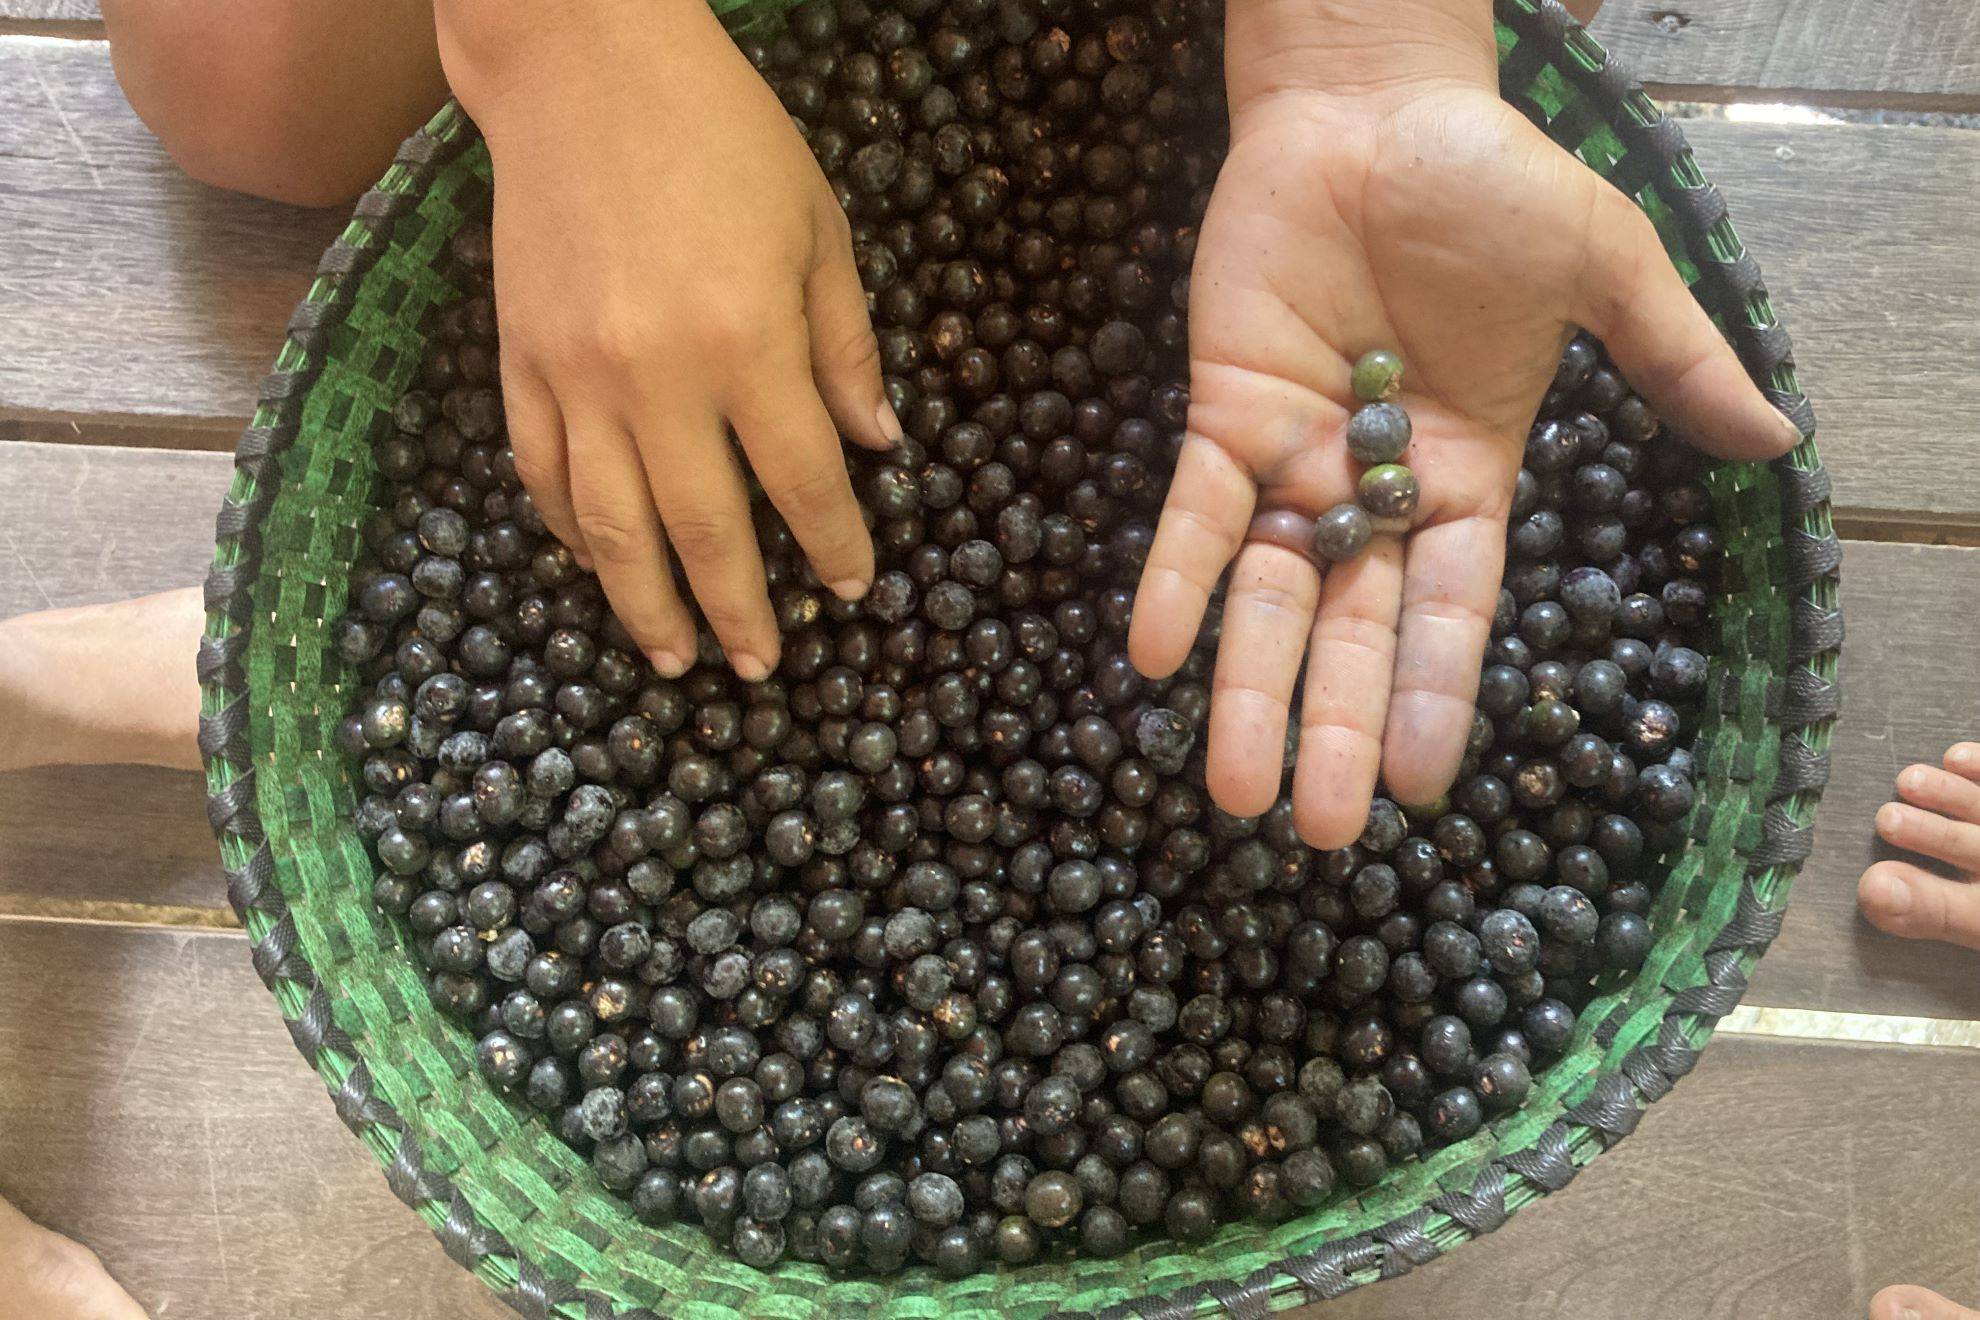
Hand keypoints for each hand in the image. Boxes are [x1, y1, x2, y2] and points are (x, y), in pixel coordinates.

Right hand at [436, 0, 898, 680]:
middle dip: (737, 610)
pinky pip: (539, 471)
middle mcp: (657, 377)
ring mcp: (576, 375)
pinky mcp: (519, 359)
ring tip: (673, 659)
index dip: (833, 544)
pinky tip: (595, 566)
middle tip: (759, 668)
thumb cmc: (724, 137)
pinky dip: (568, 531)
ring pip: (609, 524)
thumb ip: (844, 346)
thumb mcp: (818, 229)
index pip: (801, 481)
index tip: (853, 589)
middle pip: (701, 529)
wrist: (581, 67)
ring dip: (644, 604)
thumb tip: (876, 444)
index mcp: (747, 342)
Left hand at [1129, 0, 1801, 846]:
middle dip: (1332, 725)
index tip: (1414, 787)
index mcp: (1469, 476)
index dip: (1430, 695)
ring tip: (1230, 786)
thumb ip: (1670, 357)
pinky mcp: (1223, 413)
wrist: (1374, 106)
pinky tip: (1150, 653)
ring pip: (1267, 593)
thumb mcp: (1602, 267)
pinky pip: (1194, 512)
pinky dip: (1172, 577)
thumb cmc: (1490, 183)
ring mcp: (1297, 457)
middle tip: (1318, 832)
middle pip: (1351, 629)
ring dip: (1247, 686)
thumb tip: (1777, 440)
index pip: (1449, 609)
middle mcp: (1378, 488)